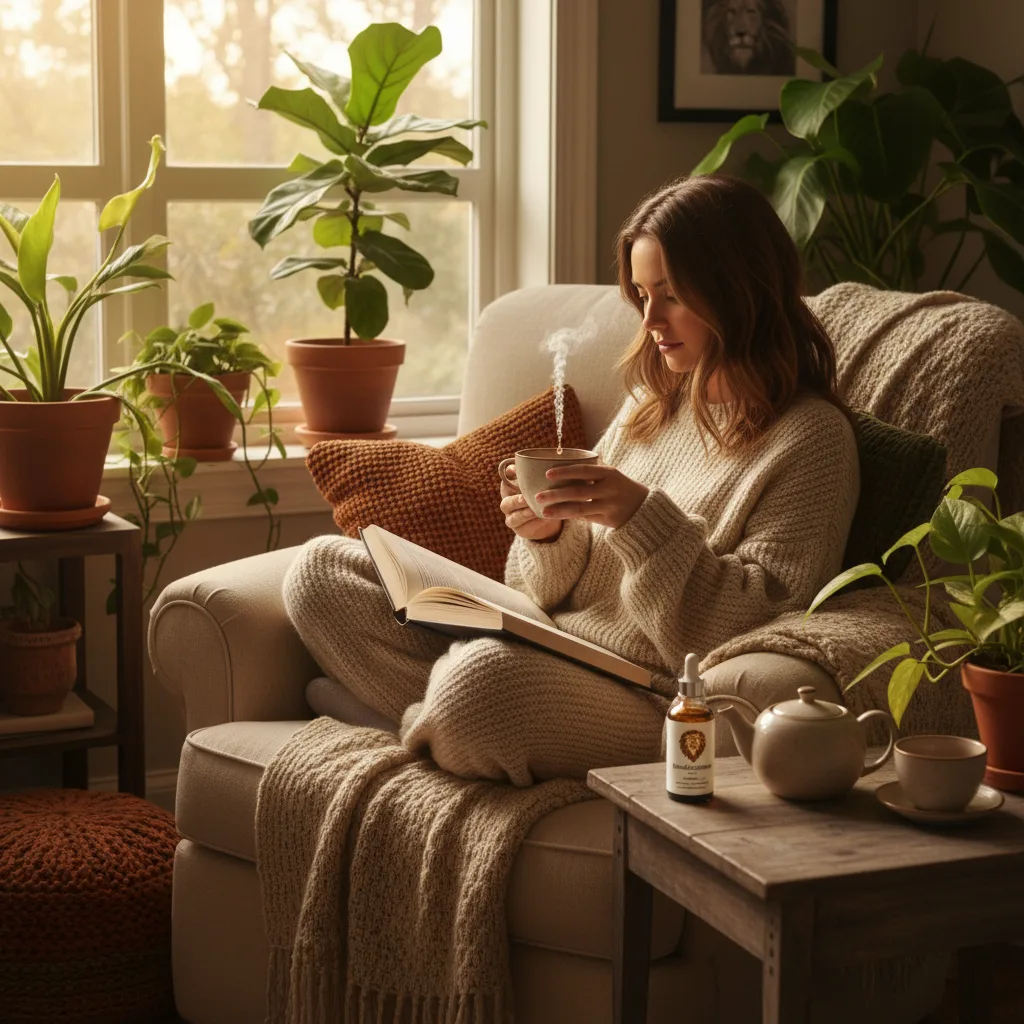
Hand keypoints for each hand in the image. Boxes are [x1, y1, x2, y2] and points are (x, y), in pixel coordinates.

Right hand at [499, 463, 562, 541]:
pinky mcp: (519, 529)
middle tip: (525, 498)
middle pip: (506, 502)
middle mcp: (507, 502)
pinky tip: (544, 517)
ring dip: (524, 513)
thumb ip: (538, 472)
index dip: (508, 474)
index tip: (515, 470)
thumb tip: (541, 459)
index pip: (505, 478)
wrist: (547, 518)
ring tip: (535, 510)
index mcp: (510, 487)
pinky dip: (534, 522)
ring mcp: (512, 517)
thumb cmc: (542, 495)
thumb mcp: (541, 482)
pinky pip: (524, 526)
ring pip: (514, 517)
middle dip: (516, 500)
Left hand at [534, 460, 648, 528]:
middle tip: (538, 496)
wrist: (644, 507)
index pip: (584, 470)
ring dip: (559, 510)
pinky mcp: (608, 520)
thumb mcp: (611, 475)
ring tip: (543, 511)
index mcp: (609, 473)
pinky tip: (558, 516)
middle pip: (578, 492)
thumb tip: (560, 466)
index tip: (547, 473)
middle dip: (556, 494)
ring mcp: (609, 505)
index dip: (565, 472)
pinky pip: (585, 518)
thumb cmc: (620, 487)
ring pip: (579, 508)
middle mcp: (610, 489)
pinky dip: (570, 517)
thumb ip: (591, 472)